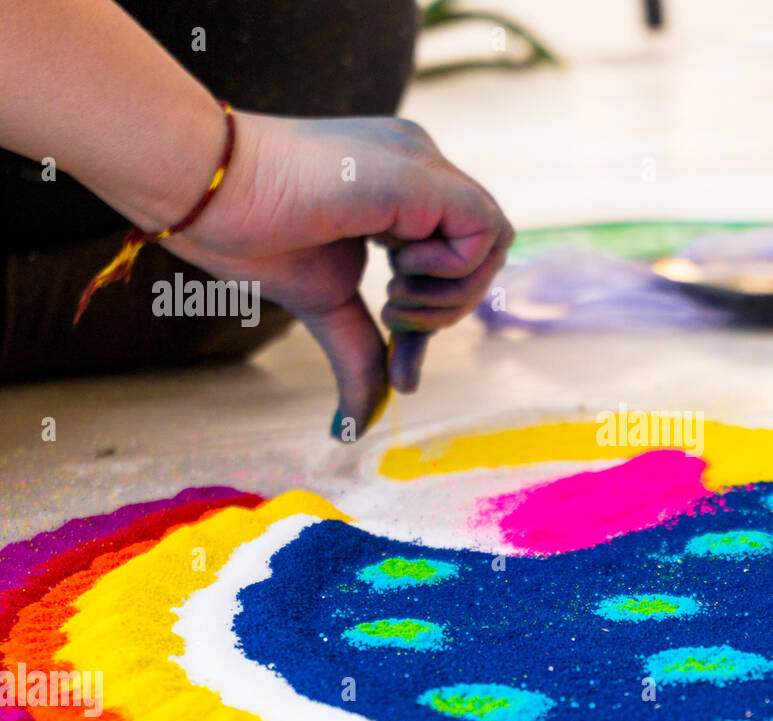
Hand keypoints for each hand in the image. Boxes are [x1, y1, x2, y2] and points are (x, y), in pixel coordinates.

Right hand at [165, 110, 513, 439]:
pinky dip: (452, 272)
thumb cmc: (244, 230)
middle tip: (395, 324)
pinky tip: (396, 273)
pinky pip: (484, 229)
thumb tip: (354, 428)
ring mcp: (420, 163)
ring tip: (391, 299)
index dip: (435, 325)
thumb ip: (358, 353)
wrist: (201, 189)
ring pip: (494, 239)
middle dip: (448, 312)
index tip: (403, 375)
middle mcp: (418, 167)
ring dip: (451, 293)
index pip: (451, 261)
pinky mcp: (418, 173)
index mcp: (398, 190)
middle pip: (482, 253)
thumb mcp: (325, 303)